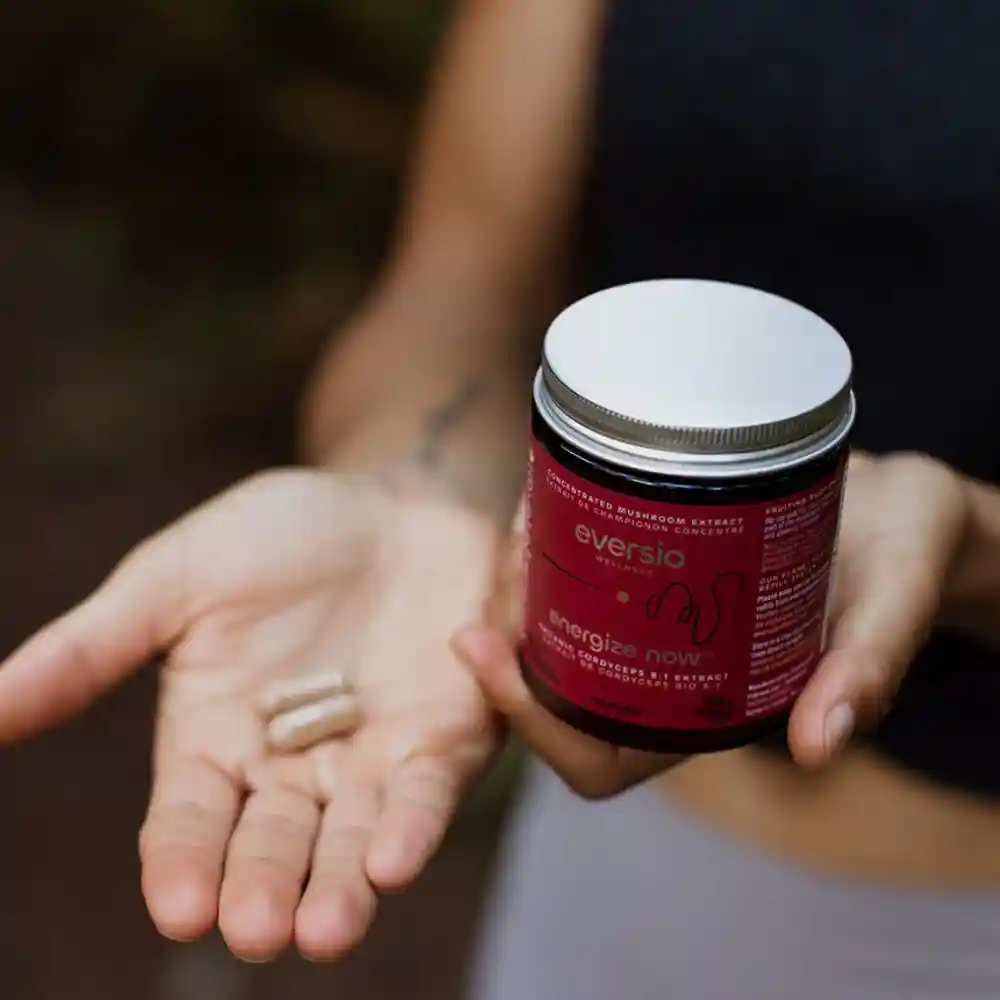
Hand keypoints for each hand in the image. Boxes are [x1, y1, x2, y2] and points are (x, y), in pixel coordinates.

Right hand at [0, 470, 499, 960]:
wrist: (390, 505)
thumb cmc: (279, 537)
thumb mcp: (176, 579)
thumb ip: (91, 649)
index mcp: (214, 743)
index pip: (189, 823)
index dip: (183, 864)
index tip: (180, 906)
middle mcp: (292, 771)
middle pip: (271, 847)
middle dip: (262, 889)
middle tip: (254, 929)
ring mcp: (369, 763)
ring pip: (349, 842)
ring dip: (339, 887)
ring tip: (325, 928)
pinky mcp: (438, 745)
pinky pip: (423, 795)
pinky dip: (411, 827)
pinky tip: (394, 859)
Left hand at [454, 451, 969, 795]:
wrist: (899, 502)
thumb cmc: (904, 552)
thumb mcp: (894, 597)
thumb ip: (867, 667)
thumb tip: (818, 747)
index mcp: (716, 711)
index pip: (599, 758)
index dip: (537, 726)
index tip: (490, 653)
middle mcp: (676, 676)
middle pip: (559, 693)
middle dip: (509, 643)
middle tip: (502, 570)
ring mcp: (664, 624)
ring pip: (562, 633)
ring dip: (523, 592)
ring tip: (517, 525)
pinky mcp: (663, 570)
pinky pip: (588, 575)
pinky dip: (554, 544)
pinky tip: (541, 497)